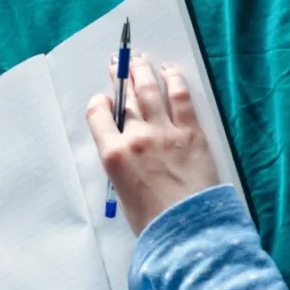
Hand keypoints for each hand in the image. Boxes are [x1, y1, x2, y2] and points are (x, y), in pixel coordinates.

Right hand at [86, 53, 219, 234]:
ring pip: (150, 90)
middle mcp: (136, 137)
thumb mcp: (123, 193)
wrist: (188, 230)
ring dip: (143, 71)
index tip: (104, 100)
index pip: (97, 115)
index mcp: (113, 156)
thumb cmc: (153, 222)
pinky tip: (170, 71)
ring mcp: (165, 132)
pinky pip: (180, 97)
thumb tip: (127, 150)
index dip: (99, 103)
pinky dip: (174, 80)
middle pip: (125, 97)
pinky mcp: (191, 133)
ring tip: (141, 60)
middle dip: (120, 77)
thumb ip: (121, 165)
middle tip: (119, 64)